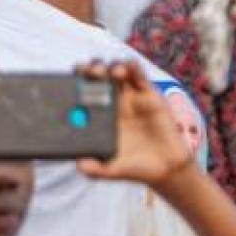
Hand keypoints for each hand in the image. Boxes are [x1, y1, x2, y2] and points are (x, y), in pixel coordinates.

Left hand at [75, 61, 192, 186]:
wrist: (164, 169)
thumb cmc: (134, 166)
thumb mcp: (111, 169)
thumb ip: (95, 168)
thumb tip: (79, 166)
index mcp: (100, 114)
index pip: (84, 91)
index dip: (77, 81)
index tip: (72, 78)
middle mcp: (114, 101)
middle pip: (99, 76)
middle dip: (92, 69)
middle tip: (89, 72)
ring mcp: (131, 96)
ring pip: (118, 71)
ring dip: (111, 66)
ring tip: (110, 72)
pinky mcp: (149, 94)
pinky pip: (140, 76)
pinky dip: (133, 67)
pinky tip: (128, 66)